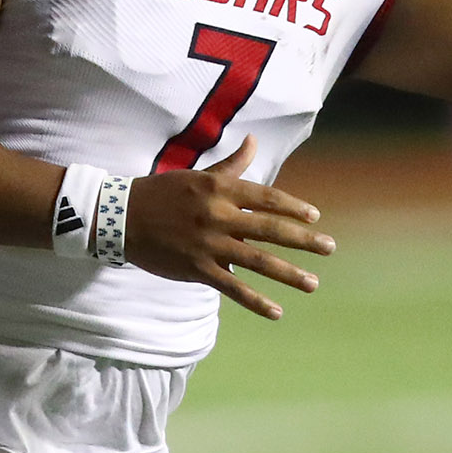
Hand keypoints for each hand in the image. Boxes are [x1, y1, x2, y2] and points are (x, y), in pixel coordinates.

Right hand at [122, 137, 335, 320]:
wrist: (122, 217)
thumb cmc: (163, 193)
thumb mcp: (199, 175)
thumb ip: (232, 164)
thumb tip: (254, 140)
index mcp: (221, 189)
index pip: (267, 198)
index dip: (294, 207)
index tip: (315, 217)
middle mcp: (219, 216)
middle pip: (271, 229)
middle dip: (304, 240)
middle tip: (329, 248)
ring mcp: (209, 244)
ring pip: (258, 261)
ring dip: (289, 274)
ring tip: (312, 283)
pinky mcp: (197, 269)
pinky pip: (232, 288)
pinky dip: (256, 301)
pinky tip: (276, 312)